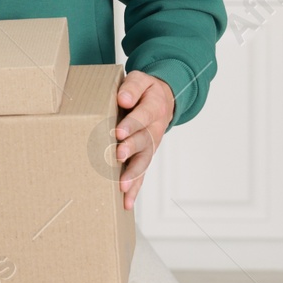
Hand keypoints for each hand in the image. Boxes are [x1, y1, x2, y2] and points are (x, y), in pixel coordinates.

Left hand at [114, 70, 171, 211]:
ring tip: (123, 186)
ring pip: (144, 161)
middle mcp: (155, 129)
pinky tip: (127, 202)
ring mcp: (152, 145)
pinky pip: (142, 173)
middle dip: (131, 149)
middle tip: (118, 155)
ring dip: (134, 174)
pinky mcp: (146, 156)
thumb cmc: (146, 90)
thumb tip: (123, 98)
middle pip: (144, 141)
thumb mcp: (142, 80)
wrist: (163, 99)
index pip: (143, 115)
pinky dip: (135, 188)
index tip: (119, 132)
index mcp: (153, 107)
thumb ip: (132, 87)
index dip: (131, 124)